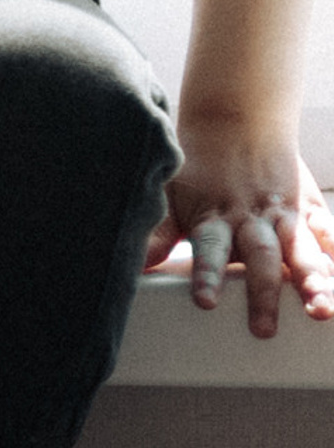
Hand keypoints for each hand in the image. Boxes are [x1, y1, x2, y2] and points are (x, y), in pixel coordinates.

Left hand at [150, 135, 333, 338]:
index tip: (205, 303)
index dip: (207, 276)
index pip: (208, 251)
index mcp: (215, 219)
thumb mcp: (171, 195)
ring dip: (311, 280)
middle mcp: (251, 220)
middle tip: (264, 330)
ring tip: (319, 309)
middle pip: (259, 260)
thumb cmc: (200, 166)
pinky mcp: (308, 210)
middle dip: (263, 295)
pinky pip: (327, 233)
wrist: (237, 117)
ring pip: (300, 251)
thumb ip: (157, 234)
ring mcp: (283, 216)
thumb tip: (133, 264)